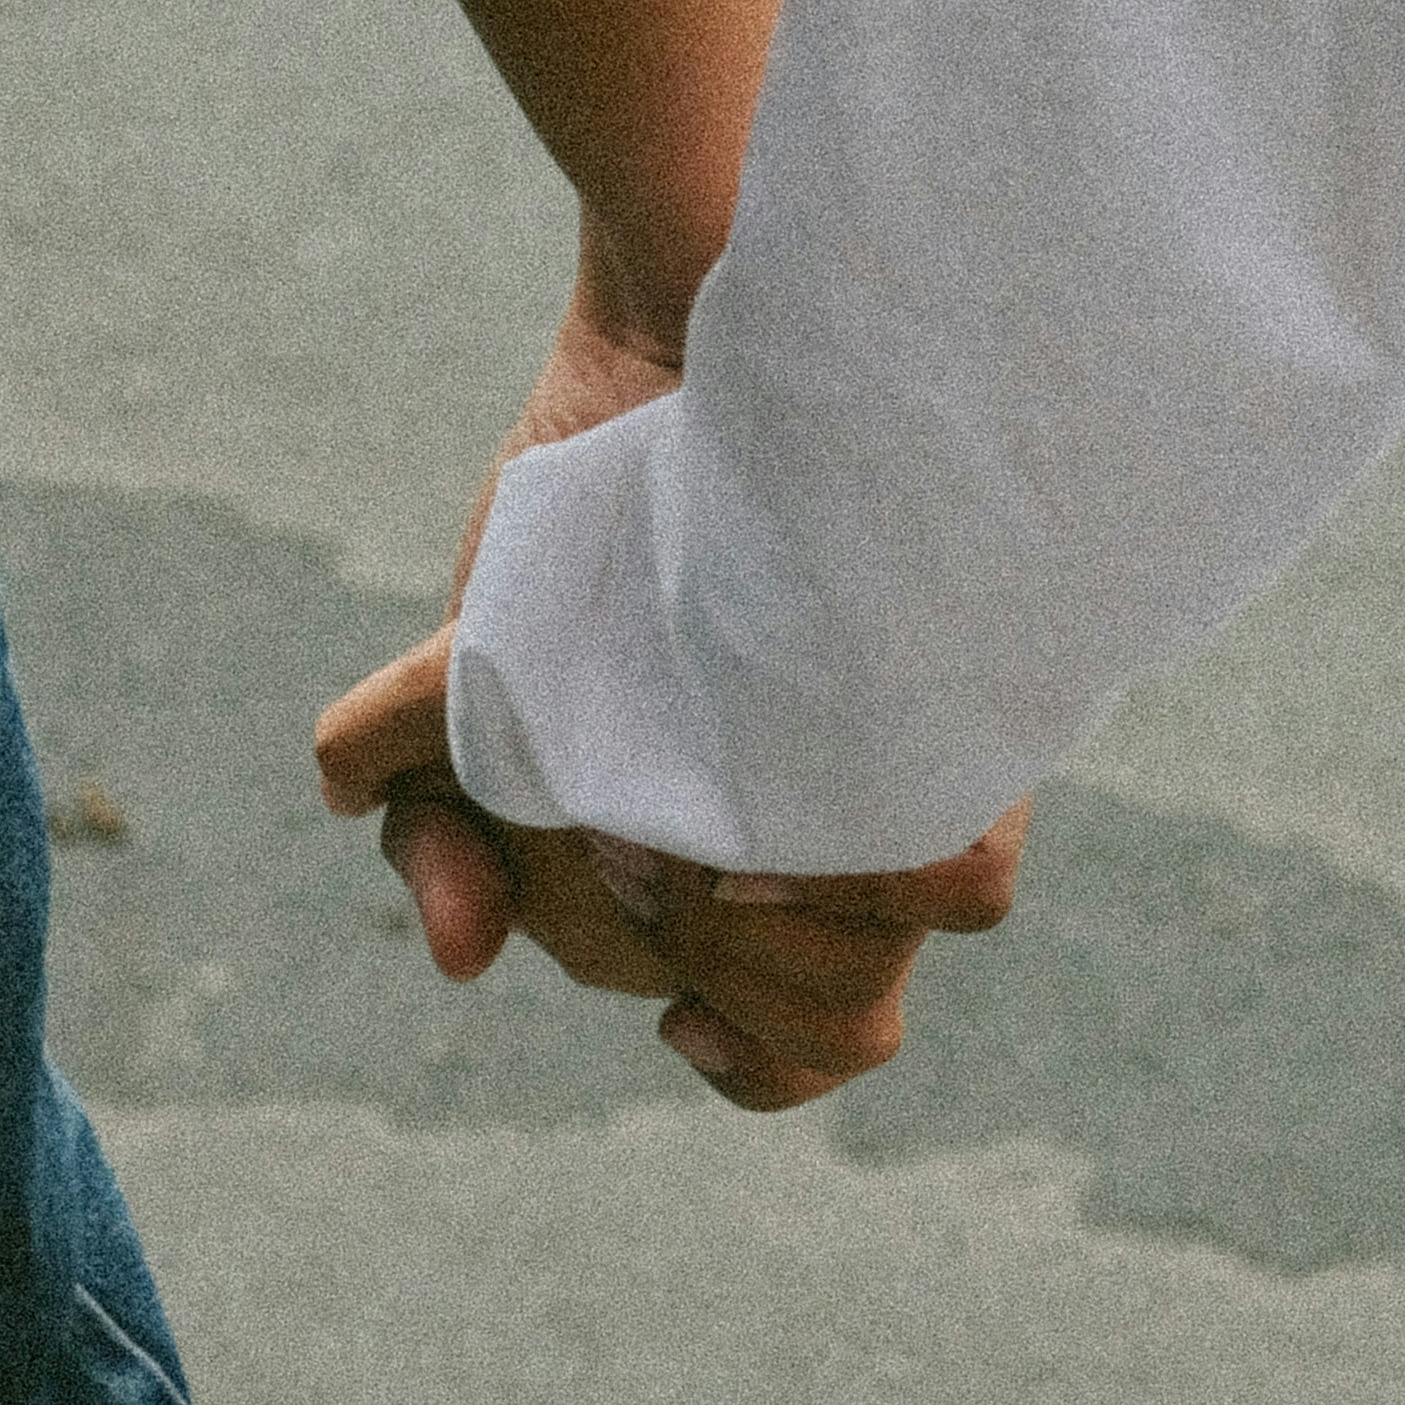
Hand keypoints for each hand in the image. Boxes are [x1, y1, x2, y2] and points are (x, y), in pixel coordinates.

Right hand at [311, 261, 1029, 1103]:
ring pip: (873, 978)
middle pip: (821, 1021)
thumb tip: (461, 959)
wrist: (666, 349)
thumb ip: (443, 832)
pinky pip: (960, 889)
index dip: (747, 1055)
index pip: (801, 1052)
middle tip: (616, 834)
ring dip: (744, 932)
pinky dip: (848, 884)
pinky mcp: (956, 721)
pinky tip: (748, 817)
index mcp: (781, 861)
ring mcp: (911, 780)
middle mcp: (866, 835)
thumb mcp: (475, 692)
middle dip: (691, 959)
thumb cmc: (580, 536)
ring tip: (661, 815)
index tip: (680, 1014)